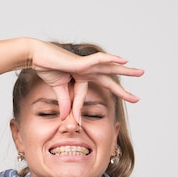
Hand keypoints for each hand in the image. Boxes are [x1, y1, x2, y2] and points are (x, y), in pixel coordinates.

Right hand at [30, 41, 144, 122]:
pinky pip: (99, 59)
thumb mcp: (59, 90)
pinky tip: (123, 59)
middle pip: (109, 80)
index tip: (84, 119)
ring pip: (110, 68)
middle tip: (136, 99)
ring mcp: (85, 65)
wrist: (36, 57)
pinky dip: (111, 59)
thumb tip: (67, 118)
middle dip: (123, 89)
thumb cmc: (47, 68)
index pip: (94, 92)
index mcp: (83, 77)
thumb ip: (66, 102)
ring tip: (140, 73)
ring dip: (125, 70)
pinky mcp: (81, 62)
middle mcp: (87, 70)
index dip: (87, 107)